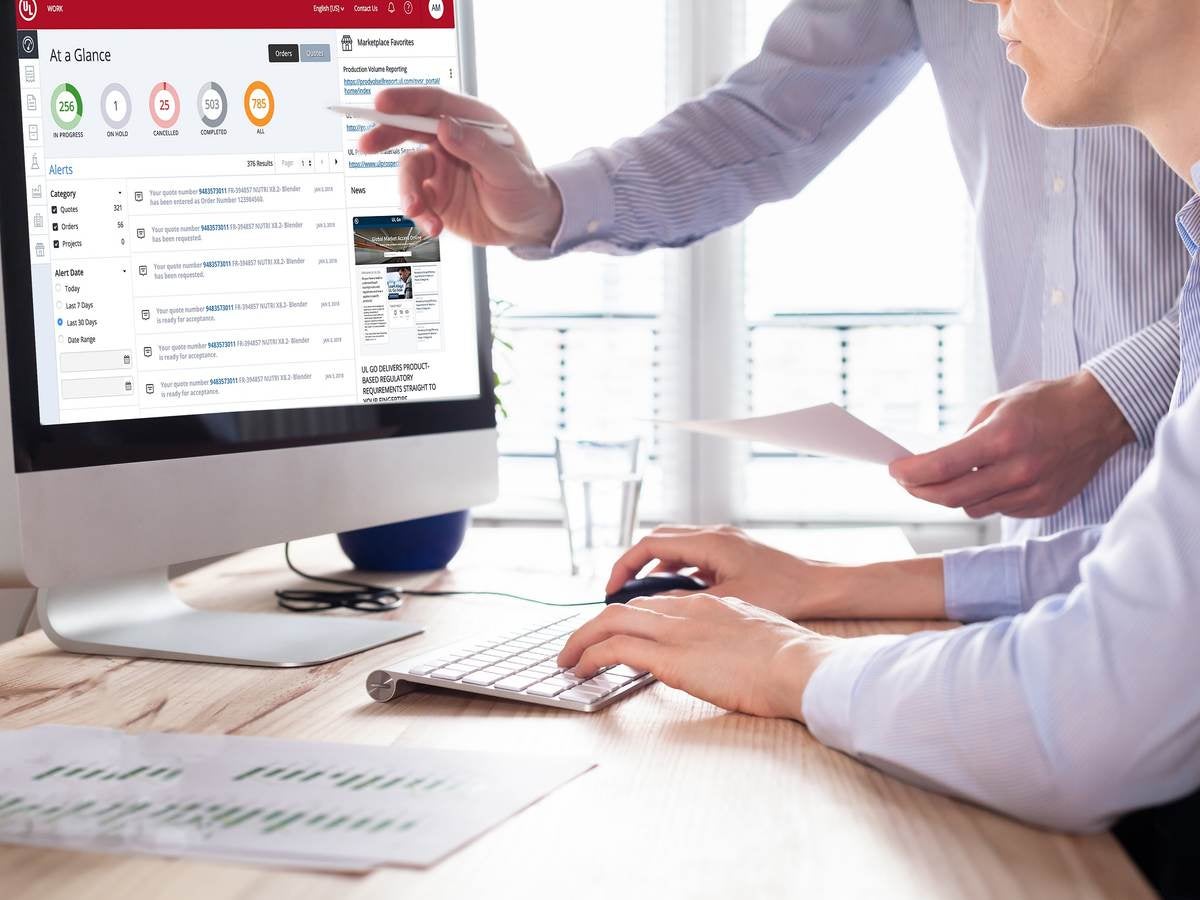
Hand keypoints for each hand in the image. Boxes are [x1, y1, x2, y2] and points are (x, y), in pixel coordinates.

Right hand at [358, 88, 563, 246]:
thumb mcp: (509, 170)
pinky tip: (434, 228)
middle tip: (365, 145)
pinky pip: (416, 202)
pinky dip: (420, 215)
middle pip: (410, 129)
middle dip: (385, 135)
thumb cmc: (526, 191)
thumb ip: (478, 148)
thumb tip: (445, 126)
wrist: (528, 227)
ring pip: (409, 172)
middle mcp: (451, 141)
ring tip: (417, 211)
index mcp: (472, 122)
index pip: (435, 103)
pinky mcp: (435, 196)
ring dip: (408, 192)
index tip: (381, 103)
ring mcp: (441, 168)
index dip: (406, 100)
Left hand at [556, 595, 838, 720]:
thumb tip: (722, 656)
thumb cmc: (790, 661)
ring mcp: (676, 630)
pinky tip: (581, 670)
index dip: (629, 617)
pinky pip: (614, 649)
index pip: (656, 604)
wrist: (799, 665)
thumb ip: (731, 639)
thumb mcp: (756, 638)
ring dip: (582, 640)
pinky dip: (591, 656)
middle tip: (577, 645)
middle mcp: (687, 610)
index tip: (614, 633)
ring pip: (611, 622)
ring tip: (567, 660)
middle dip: (595, 626)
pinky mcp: (668, 656)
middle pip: (626, 608)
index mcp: (710, 605)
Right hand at [607, 525, 840, 619]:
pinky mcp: (733, 553)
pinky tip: (678, 596)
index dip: (625, 566)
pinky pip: (694, 556)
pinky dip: (677, 571)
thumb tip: (654, 612)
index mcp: (710, 542)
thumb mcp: (729, 603)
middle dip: (634, 565)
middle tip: (619, 592)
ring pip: (676, 547)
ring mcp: (724, 541)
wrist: (822, 586)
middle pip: (658, 541)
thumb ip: (689, 604)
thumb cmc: (785, 592)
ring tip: (643, 598)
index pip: (651, 544)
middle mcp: (714, 535)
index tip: (612, 589)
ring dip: (656, 568)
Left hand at [889, 371, 1134, 518]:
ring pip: (973, 507)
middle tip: (907, 482)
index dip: (911, 473)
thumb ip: (965, 438)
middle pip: (951, 497)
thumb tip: (935, 463)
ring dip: (953, 496)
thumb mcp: (997, 407)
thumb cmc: (1046, 403)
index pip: (942, 467)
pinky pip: (999, 509)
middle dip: (920, 491)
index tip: (894, 471)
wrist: (1099, 415)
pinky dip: (985, 498)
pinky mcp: (1044, 505)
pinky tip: (986, 481)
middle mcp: (1018, 470)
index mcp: (1002, 439)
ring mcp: (1033, 492)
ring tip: (946, 479)